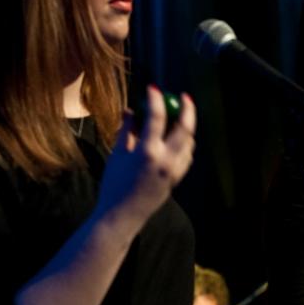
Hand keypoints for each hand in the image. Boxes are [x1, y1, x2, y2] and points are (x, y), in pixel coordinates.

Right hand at [96, 86, 196, 223]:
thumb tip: (130, 109)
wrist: (121, 216)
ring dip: (186, 127)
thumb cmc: (114, 184)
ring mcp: (175, 170)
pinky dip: (184, 144)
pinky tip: (175, 140)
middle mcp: (166, 160)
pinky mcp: (178, 178)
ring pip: (189, 142)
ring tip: (177, 118)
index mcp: (147, 152)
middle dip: (187, 109)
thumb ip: (126, 129)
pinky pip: (187, 155)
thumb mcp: (117, 154)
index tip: (153, 88)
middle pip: (185, 128)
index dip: (155, 99)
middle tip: (184, 96)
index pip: (157, 117)